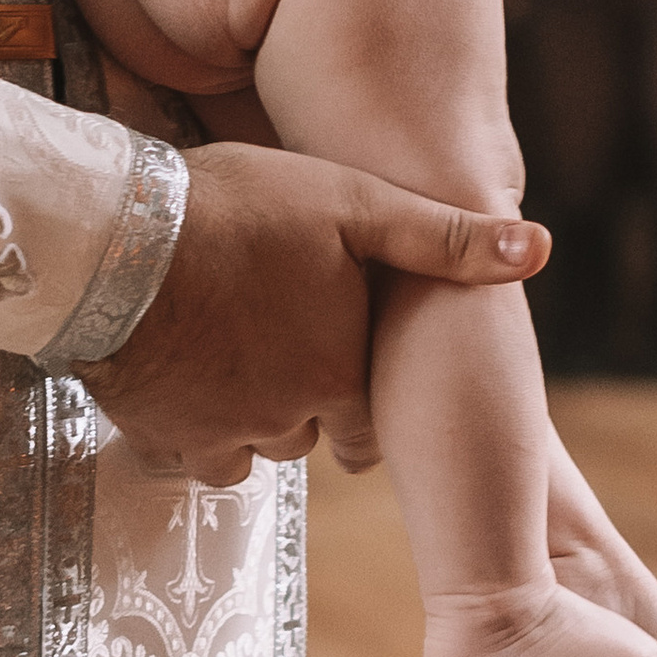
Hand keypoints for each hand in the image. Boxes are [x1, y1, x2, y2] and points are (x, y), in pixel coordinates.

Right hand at [81, 141, 548, 487]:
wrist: (115, 241)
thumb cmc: (238, 210)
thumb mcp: (353, 205)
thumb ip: (444, 240)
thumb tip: (541, 250)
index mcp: (339, 375)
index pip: (366, 428)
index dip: (354, 396)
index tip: (334, 364)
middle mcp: (286, 421)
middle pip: (306, 435)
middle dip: (300, 404)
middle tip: (277, 349)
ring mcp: (218, 434)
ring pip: (246, 448)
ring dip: (243, 415)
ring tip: (225, 351)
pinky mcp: (157, 434)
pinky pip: (185, 452)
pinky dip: (187, 424)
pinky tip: (177, 373)